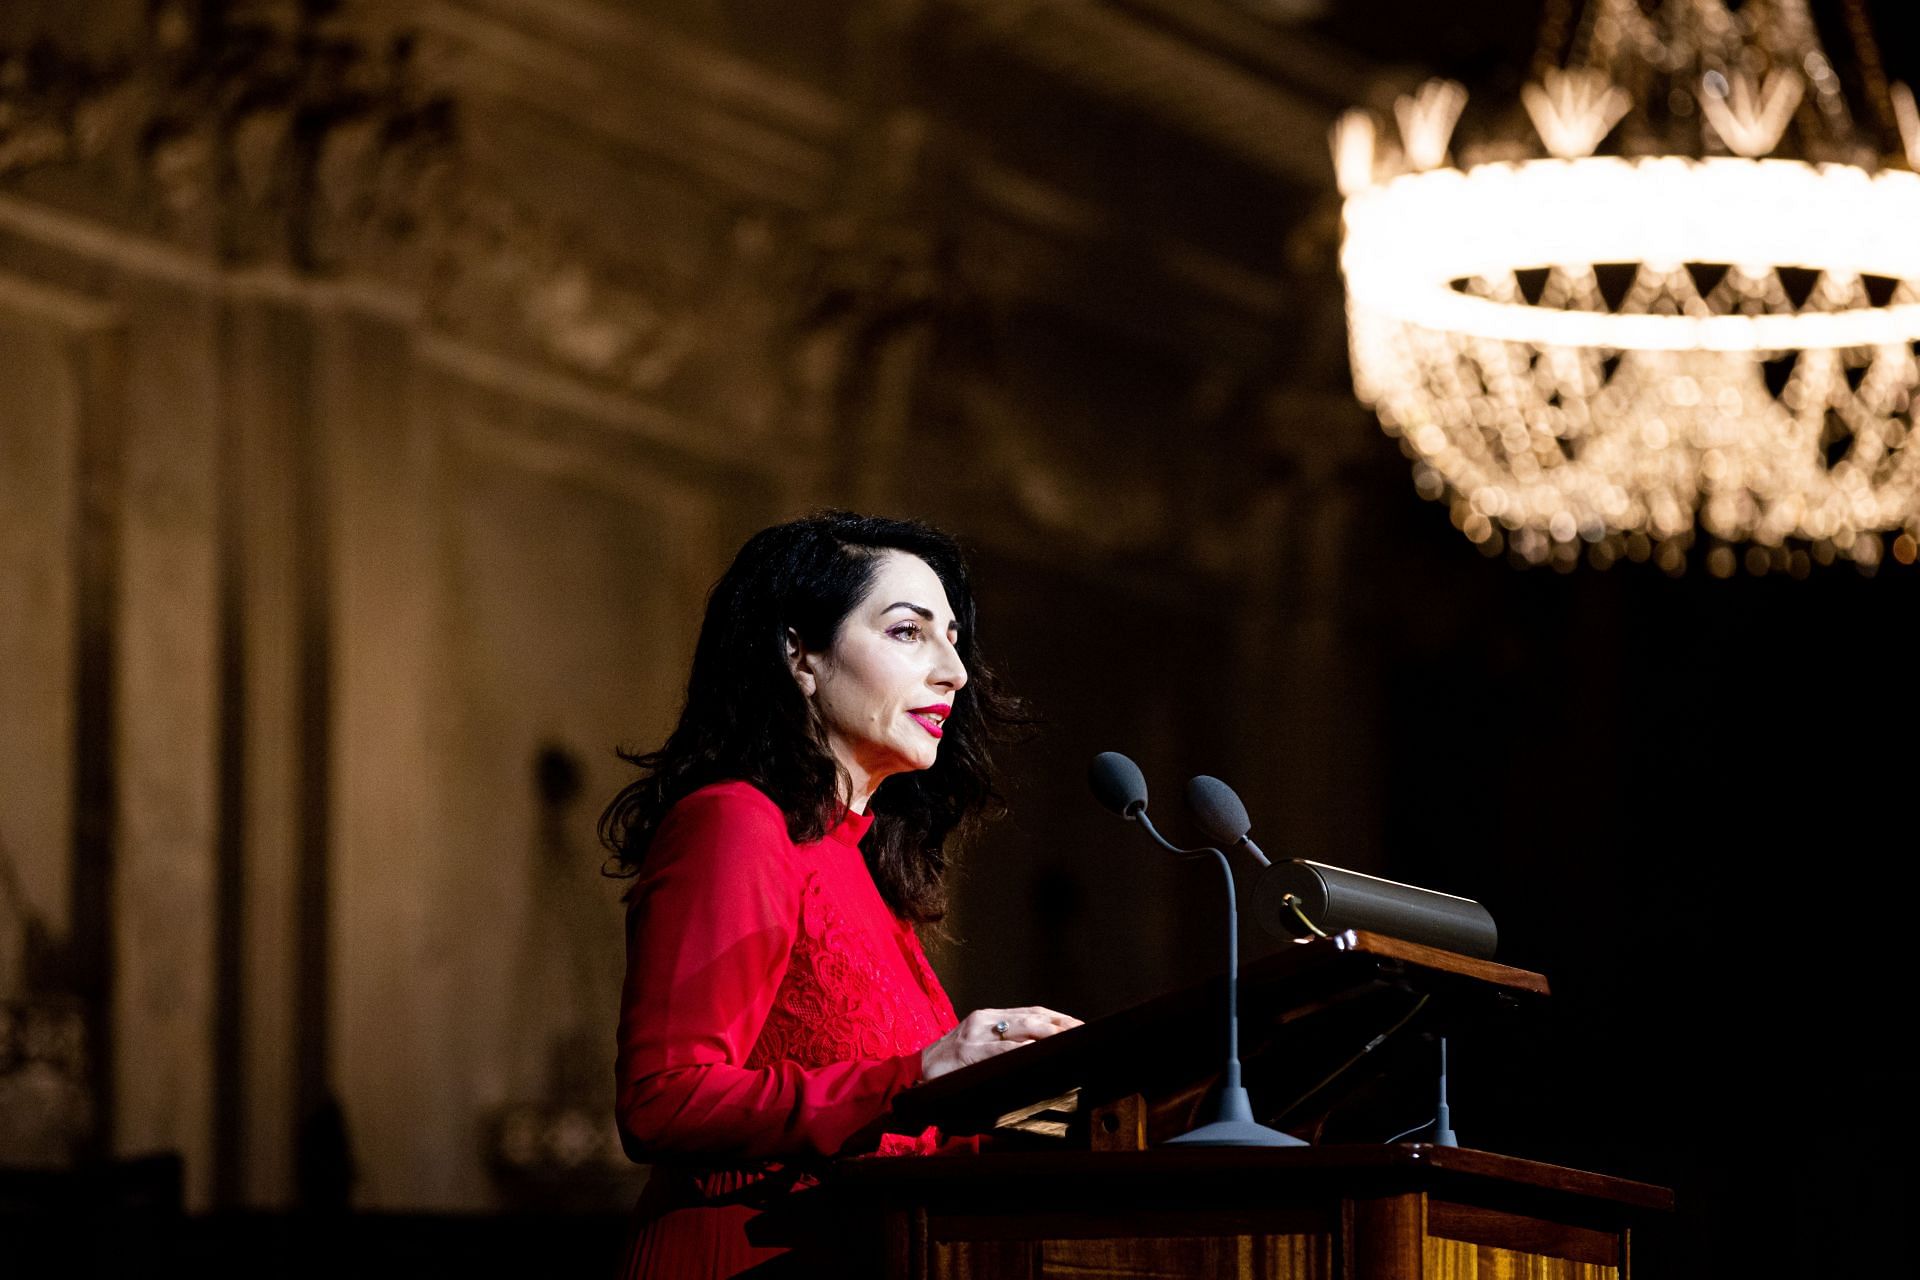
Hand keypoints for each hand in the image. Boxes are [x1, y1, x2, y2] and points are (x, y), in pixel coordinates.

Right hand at [920, 1006, 1082, 1080]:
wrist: (914, 1073)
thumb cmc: (948, 1067)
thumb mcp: (975, 1047)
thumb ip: (1001, 1045)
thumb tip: (1036, 1053)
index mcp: (987, 1017)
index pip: (1031, 1012)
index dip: (1057, 1017)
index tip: (1079, 1026)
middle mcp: (983, 1020)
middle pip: (1031, 1016)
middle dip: (1060, 1024)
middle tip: (1083, 1033)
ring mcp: (975, 1035)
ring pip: (1020, 1028)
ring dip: (1048, 1034)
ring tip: (1068, 1039)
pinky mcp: (968, 1052)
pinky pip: (1002, 1050)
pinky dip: (1023, 1050)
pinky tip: (1039, 1053)